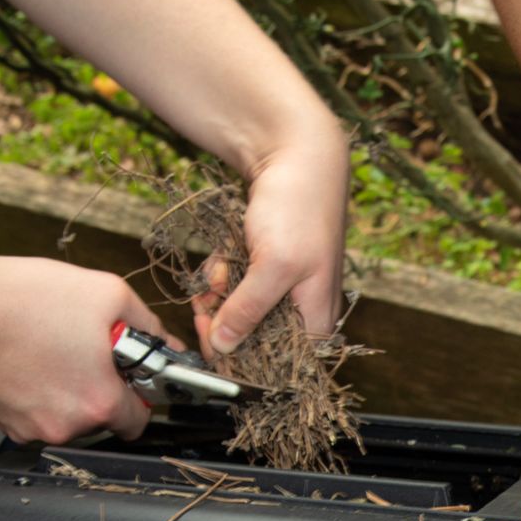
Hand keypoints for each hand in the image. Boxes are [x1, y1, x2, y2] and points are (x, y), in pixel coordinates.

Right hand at [0, 256, 168, 443]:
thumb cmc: (27, 298)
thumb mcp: (107, 294)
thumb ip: (148, 324)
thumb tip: (168, 344)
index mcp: (100, 402)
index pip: (138, 420)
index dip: (137, 394)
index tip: (127, 373)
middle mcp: (68, 426)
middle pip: (101, 419)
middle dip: (100, 389)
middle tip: (84, 351)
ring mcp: (32, 430)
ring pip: (67, 418)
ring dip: (67, 392)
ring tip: (50, 350)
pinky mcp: (4, 425)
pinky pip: (35, 415)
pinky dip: (36, 395)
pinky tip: (26, 361)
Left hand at [193, 123, 350, 354]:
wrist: (298, 153)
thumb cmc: (298, 208)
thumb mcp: (273, 264)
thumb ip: (248, 310)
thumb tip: (225, 347)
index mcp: (317, 320)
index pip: (278, 366)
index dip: (240, 361)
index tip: (210, 341)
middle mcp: (303, 311)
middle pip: (253, 340)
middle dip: (223, 320)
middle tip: (204, 300)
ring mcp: (284, 289)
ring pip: (239, 313)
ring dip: (217, 295)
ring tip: (214, 271)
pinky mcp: (267, 269)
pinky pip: (236, 288)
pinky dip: (222, 276)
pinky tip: (219, 260)